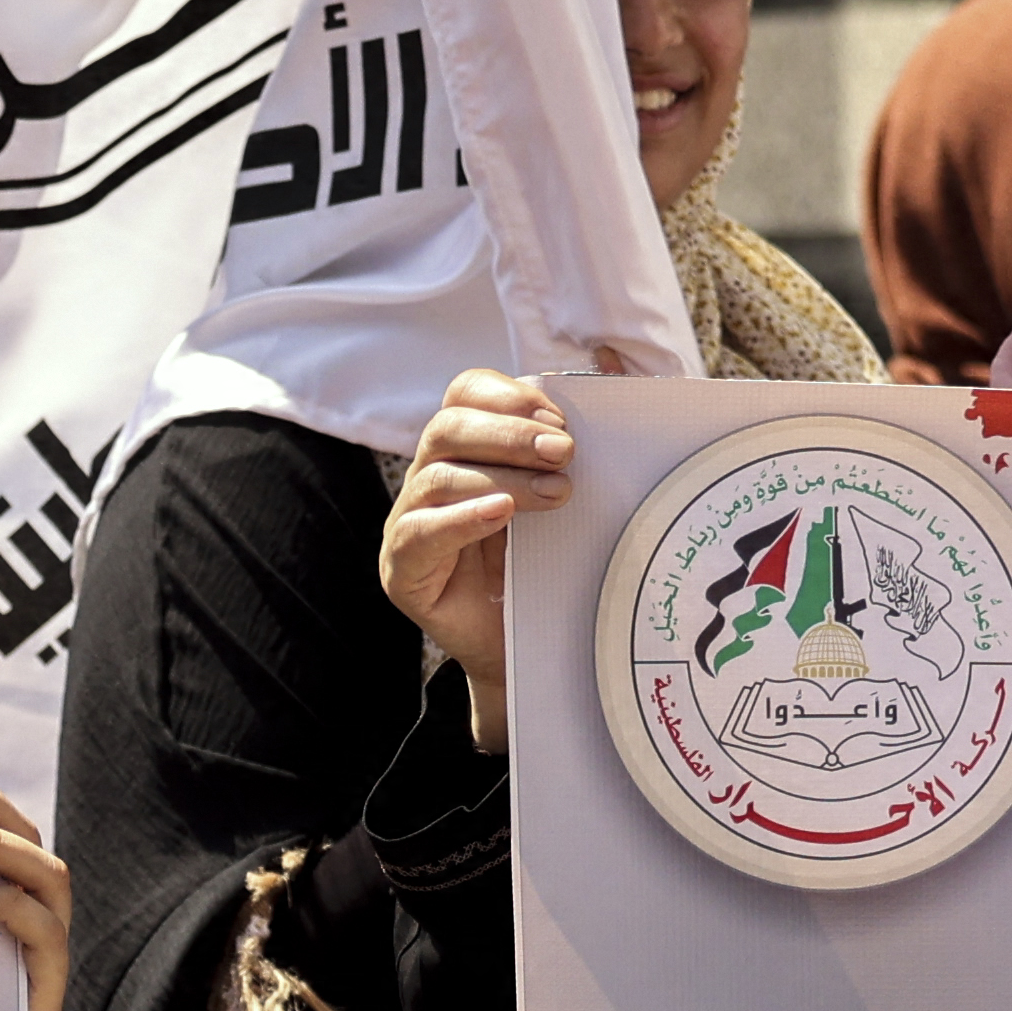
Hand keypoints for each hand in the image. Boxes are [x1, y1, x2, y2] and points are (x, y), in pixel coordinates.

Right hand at [378, 374, 576, 750]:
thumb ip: (571, 439)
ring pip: (437, 476)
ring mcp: (408, 522)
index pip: (465, 394)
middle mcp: (428, 478)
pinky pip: (419, 533)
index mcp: (462, 450)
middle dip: (510, 434)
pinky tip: (501, 514)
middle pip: (448, 427)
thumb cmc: (545, 566)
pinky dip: (462, 518)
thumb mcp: (561, 494)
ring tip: (556, 494)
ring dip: (503, 478)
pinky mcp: (401, 569)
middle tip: (565, 452)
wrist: (529, 647)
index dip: (507, 397)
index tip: (559, 418)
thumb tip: (610, 363)